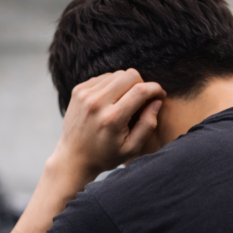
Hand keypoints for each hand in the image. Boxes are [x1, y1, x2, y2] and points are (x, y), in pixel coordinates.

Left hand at [50, 69, 164, 182]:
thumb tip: (157, 101)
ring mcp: (85, 95)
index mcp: (112, 119)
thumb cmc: (105, 156)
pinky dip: (112, 85)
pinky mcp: (78, 90)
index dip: (155, 89)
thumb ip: (148, 125)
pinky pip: (104, 77)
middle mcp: (97, 103)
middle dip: (142, 84)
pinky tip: (111, 101)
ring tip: (124, 103)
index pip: (140, 90)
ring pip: (117, 74)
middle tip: (142, 100)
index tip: (160, 95)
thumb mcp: (131, 148)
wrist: (73, 158)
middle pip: (130, 76)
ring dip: (126, 85)